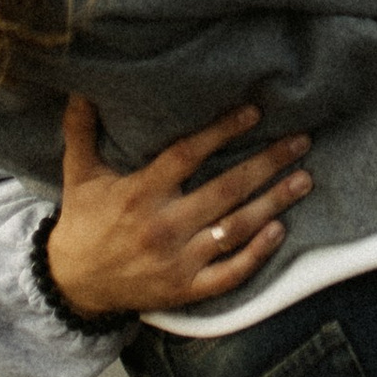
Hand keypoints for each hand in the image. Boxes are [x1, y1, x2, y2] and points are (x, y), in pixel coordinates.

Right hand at [45, 93, 311, 318]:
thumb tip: (81, 87)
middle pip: (225, 189)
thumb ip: (82, 130)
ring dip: (274, 203)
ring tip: (304, 179)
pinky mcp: (186, 289)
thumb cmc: (82, 223)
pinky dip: (256, 254)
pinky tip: (280, 232)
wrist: (72, 286)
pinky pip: (230, 273)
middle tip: (300, 142)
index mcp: (141, 193)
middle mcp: (163, 226)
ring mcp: (178, 261)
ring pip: (235, 229)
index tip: (255, 112)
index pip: (188, 155)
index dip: (222, 132)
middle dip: (267, 164)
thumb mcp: (79, 174)